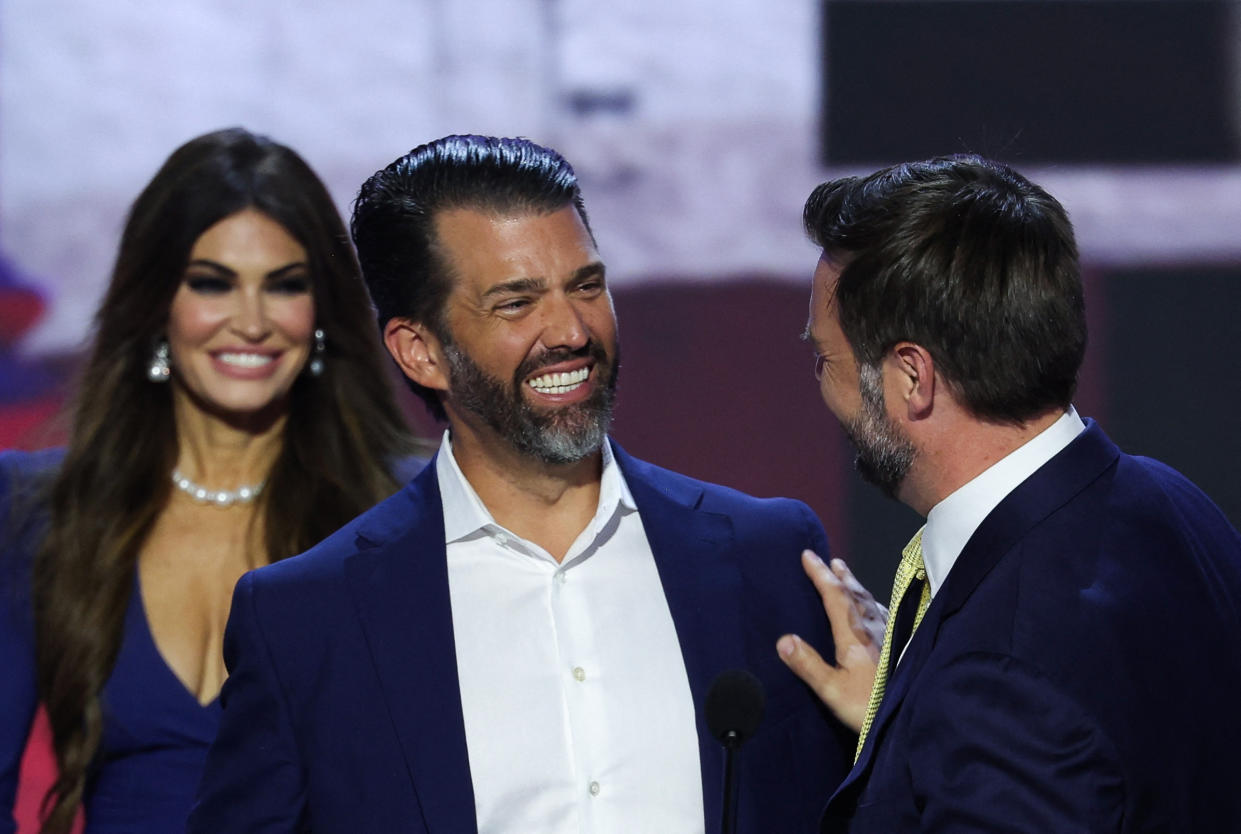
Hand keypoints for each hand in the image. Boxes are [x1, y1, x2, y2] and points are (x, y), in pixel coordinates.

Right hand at [777, 550, 885, 732]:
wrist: (917, 717)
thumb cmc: (869, 707)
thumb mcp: (832, 690)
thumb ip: (808, 664)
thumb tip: (783, 639)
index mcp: (854, 635)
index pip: (834, 596)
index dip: (820, 574)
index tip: (808, 555)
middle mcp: (874, 629)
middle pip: (855, 594)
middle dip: (841, 576)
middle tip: (833, 561)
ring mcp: (891, 637)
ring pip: (871, 603)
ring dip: (857, 588)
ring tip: (849, 578)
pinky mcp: (902, 647)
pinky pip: (884, 615)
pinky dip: (872, 604)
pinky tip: (876, 611)